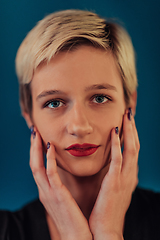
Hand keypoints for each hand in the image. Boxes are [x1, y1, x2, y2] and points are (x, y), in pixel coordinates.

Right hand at [29, 129, 91, 239]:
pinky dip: (48, 160)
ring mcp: (49, 193)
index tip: (39, 138)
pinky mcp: (57, 196)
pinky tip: (50, 148)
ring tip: (37, 134)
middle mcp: (44, 191)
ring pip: (37, 167)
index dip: (36, 152)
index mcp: (47, 191)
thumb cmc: (74, 219)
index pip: (38, 167)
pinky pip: (50, 175)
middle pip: (33, 164)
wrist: (78, 238)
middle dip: (33, 147)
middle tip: (34, 131)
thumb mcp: (64, 201)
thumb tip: (64, 177)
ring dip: (36, 149)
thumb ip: (61, 188)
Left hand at [89, 109, 139, 239]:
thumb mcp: (113, 189)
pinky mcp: (115, 182)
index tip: (126, 121)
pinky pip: (118, 160)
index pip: (132, 150)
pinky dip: (118, 144)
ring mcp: (124, 178)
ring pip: (131, 149)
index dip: (131, 134)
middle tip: (129, 112)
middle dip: (132, 128)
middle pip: (135, 145)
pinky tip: (114, 132)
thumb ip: (114, 175)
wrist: (106, 229)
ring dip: (128, 131)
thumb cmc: (106, 209)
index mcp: (128, 175)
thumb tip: (111, 164)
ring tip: (126, 116)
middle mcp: (130, 174)